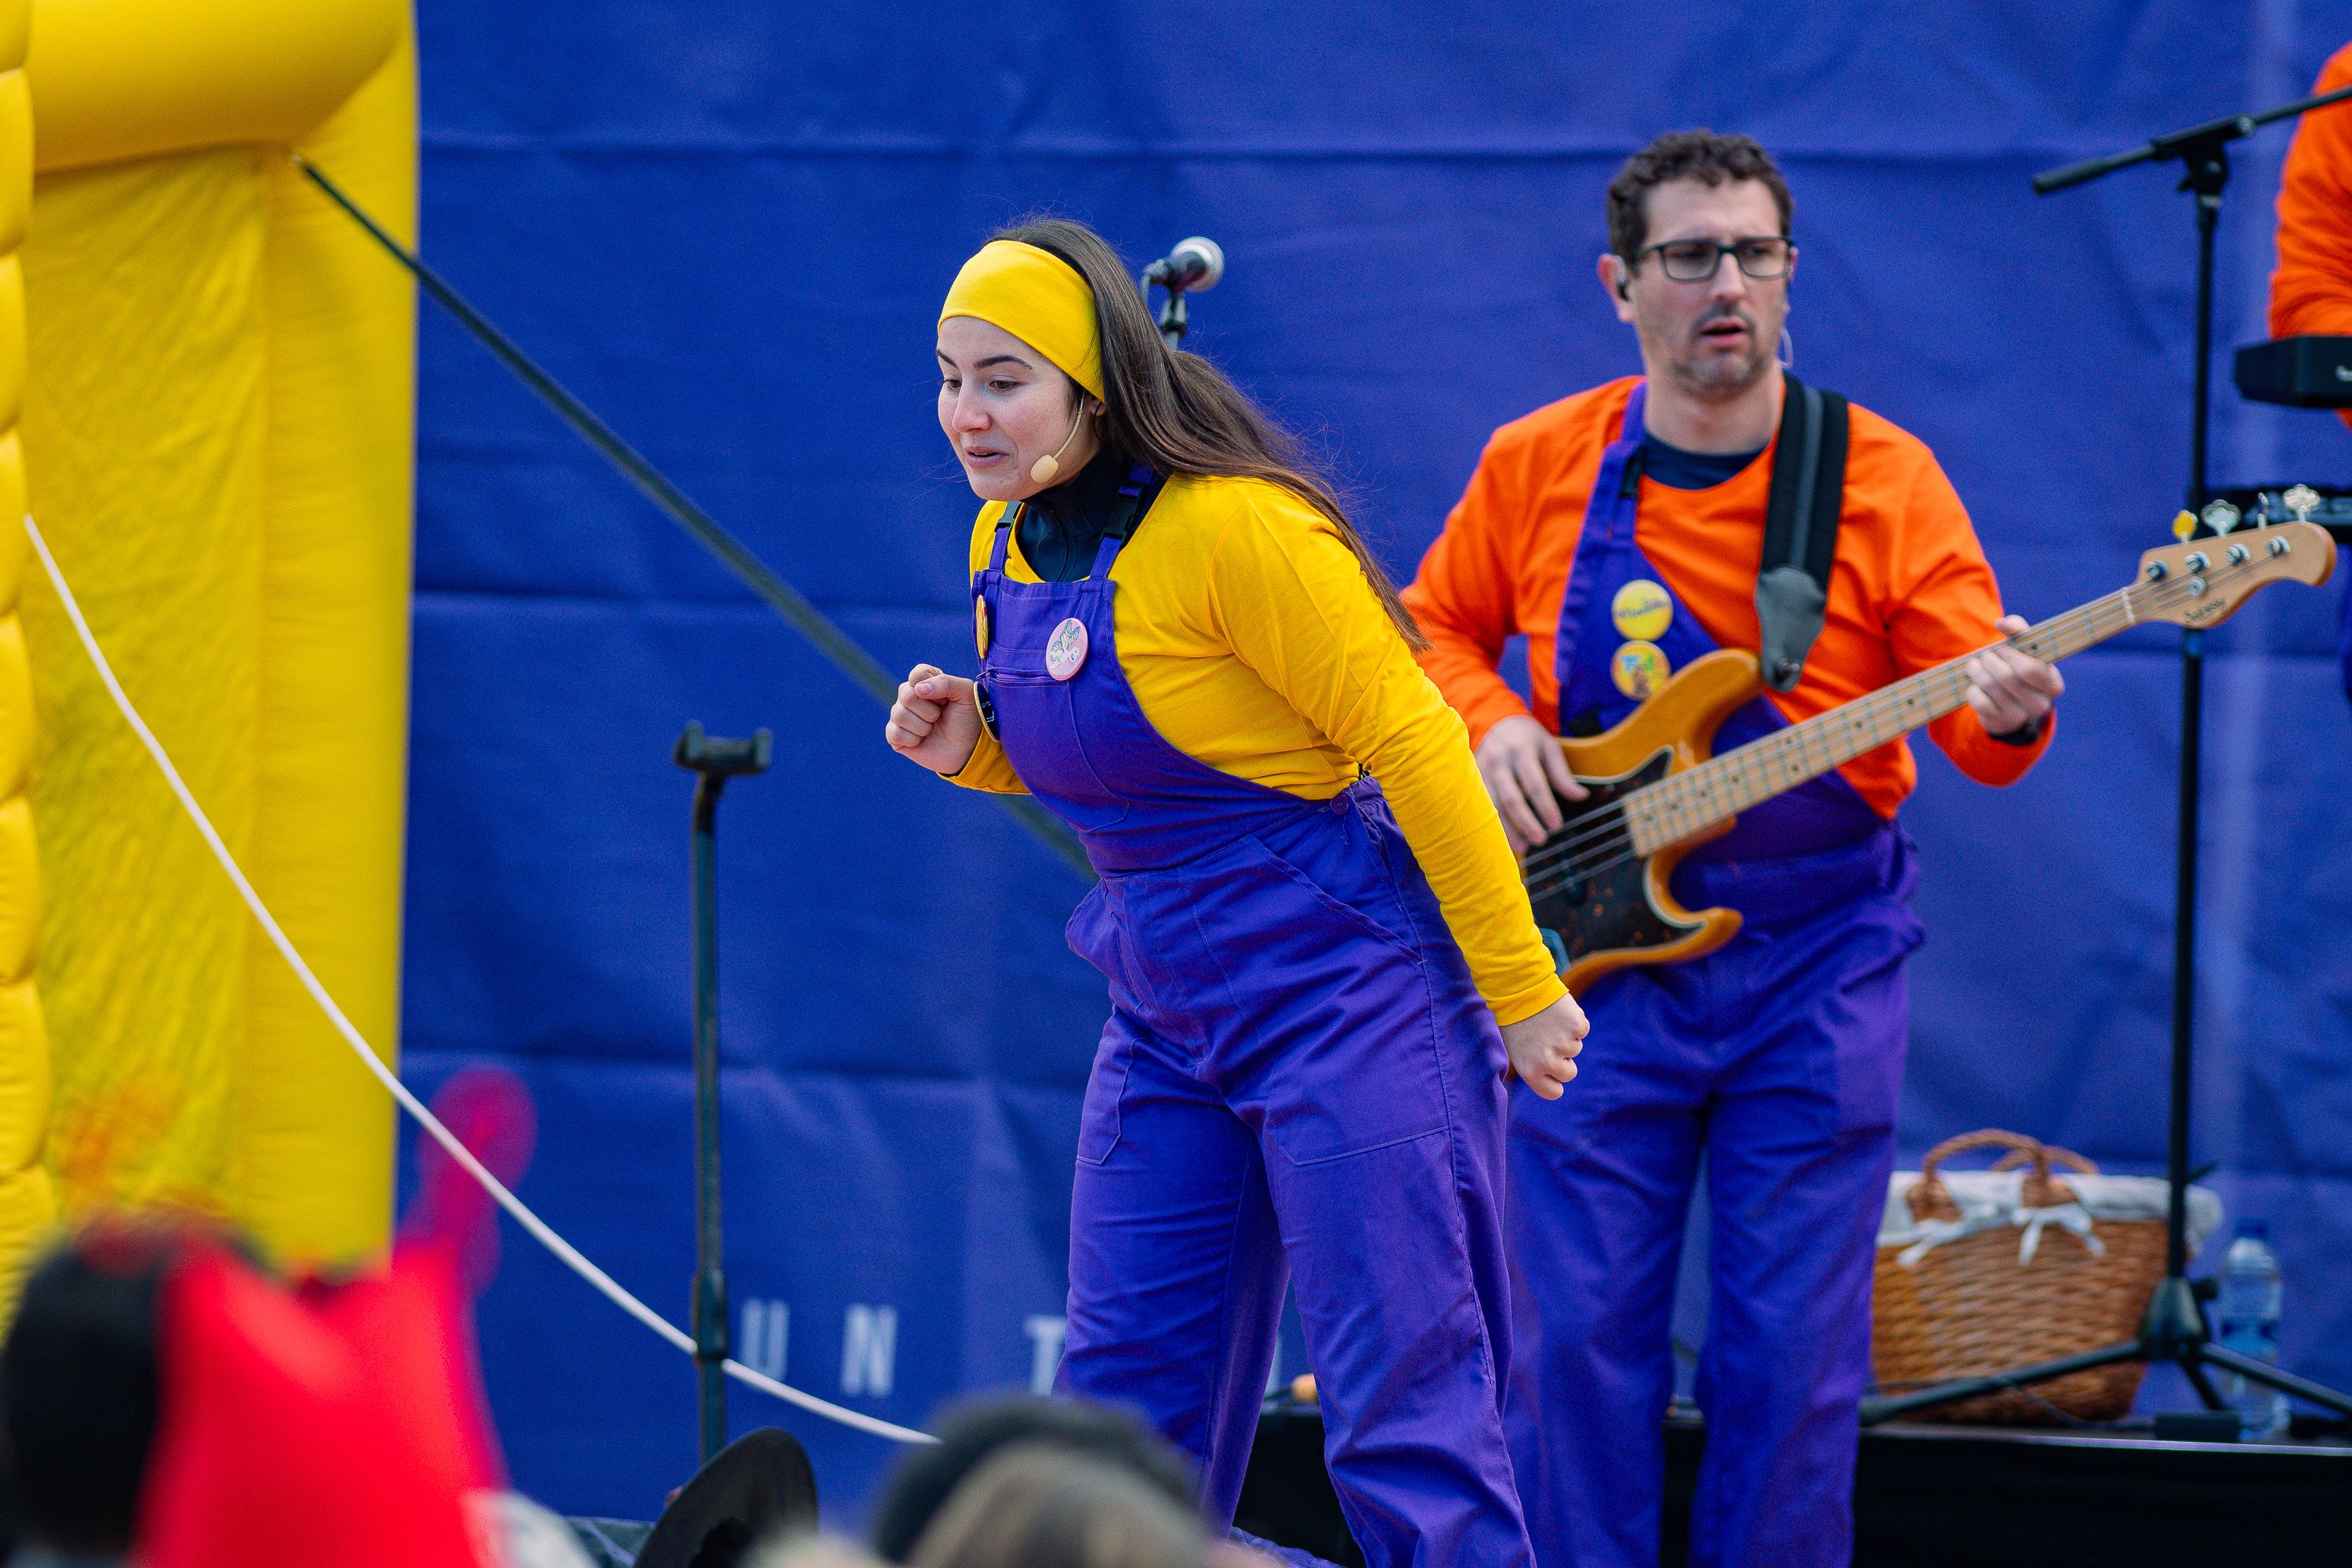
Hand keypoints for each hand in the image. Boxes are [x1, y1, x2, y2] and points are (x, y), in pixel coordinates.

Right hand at [885, 663, 983, 774]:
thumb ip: (946, 683)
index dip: (933, 689)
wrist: (967, 749)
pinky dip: (913, 740)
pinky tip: (921, 740)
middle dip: (930, 711)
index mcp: (926, 679)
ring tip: (932, 729)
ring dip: (923, 727)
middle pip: (906, 695)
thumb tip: (918, 689)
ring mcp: (900, 714)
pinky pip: (894, 733)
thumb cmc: (967, 719)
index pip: (917, 674)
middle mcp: (909, 694)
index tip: (946, 699)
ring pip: (899, 715)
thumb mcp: (966, 694)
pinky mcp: (895, 735)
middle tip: (940, 717)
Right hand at [1475, 714, 1587, 854]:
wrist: (1493, 722)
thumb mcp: (1549, 747)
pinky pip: (1481, 807)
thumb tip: (1581, 797)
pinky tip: (1502, 839)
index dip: (1545, 806)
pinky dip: (1492, 825)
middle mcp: (1499, 761)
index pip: (1534, 783)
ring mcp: (1482, 771)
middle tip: (1541, 841)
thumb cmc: (1527, 738)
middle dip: (1526, 823)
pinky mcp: (1472, 780)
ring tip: (1523, 848)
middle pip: (1512, 798)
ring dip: (1507, 829)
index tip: (1556, 825)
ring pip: (1493, 806)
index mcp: (1521, 751)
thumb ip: (1562, 774)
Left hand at [1499, 991, 1587, 1099]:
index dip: (1556, 1081)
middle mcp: (1548, 1062)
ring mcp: (1564, 1044)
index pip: (1553, 1092)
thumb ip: (1536, 1065)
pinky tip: (1558, 1011)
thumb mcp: (1517, 1049)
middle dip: (1564, 1059)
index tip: (1554, 1073)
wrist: (1518, 988)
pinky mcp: (1577, 1027)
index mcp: (1530, 1071)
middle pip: (1569, 1073)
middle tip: (1548, 1040)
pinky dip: (1574, 1021)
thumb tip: (1555, 1073)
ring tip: (1547, 1021)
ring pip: (1575, 1048)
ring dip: (1566, 1036)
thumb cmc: (1515, 1018)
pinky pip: (1582, 1029)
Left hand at [1964, 615, 2062, 736]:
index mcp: (2053, 684)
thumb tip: (2002, 623)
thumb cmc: (2018, 669)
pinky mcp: (2001, 723)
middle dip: (1990, 661)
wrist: (2009, 706)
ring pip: (1991, 687)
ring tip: (1974, 665)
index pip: (2031, 669)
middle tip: (1984, 656)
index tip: (2001, 647)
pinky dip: (1972, 689)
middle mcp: (2041, 703)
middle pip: (2008, 677)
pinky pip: (1980, 702)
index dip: (2011, 655)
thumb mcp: (2025, 650)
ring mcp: (2021, 716)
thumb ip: (2018, 630)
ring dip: (1977, 671)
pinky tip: (1974, 685)